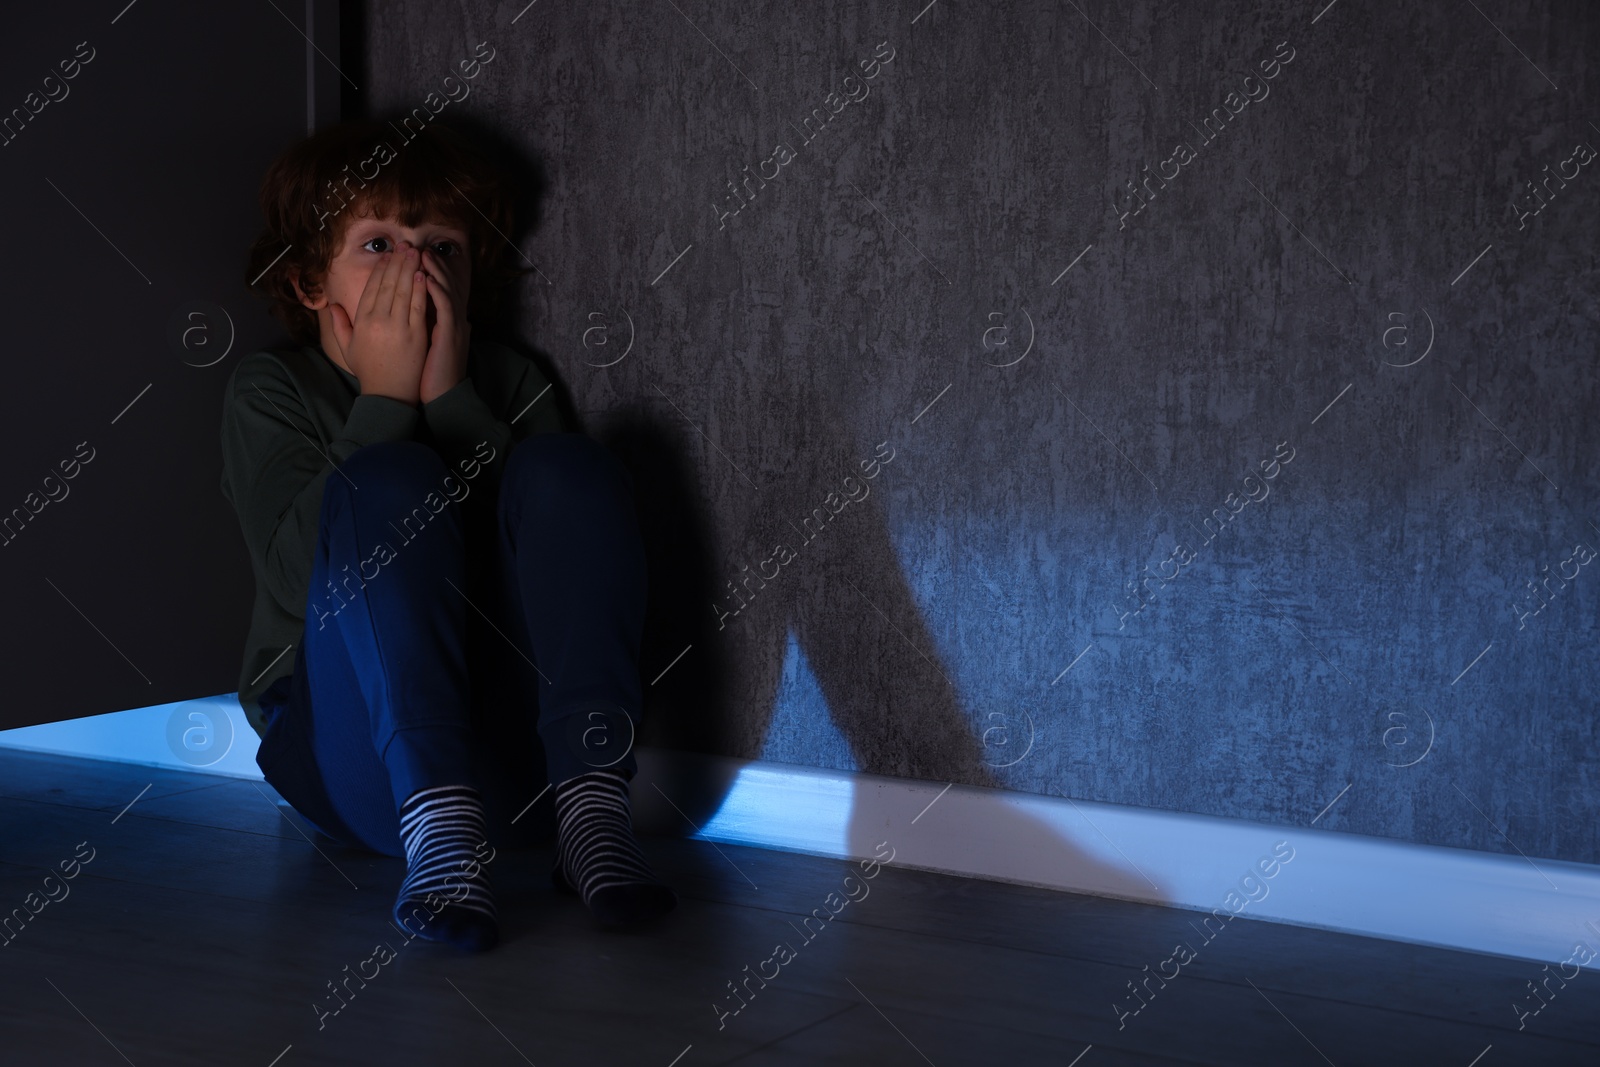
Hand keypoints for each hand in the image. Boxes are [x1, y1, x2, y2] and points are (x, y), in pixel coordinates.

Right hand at [329, 244, 429, 405]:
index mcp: (361, 322)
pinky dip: (420, 289)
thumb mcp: (348, 348)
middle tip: (405, 244)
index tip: (388, 255)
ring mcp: (397, 327)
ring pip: (403, 291)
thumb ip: (339, 325)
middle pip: (387, 284)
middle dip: (396, 262)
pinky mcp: (415, 335)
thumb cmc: (369, 372)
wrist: (388, 395)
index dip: (380, 269)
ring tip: (415, 252)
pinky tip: (423, 274)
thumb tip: (331, 305)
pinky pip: (417, 307)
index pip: (371, 288)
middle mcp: (377, 321)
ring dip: (409, 269)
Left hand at [417, 245, 470, 405]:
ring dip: (434, 270)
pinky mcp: (452, 334)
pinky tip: (428, 278)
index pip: (433, 289)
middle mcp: (451, 319)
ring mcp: (453, 326)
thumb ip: (416, 327)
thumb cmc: (427, 375)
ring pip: (446, 291)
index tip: (404, 258)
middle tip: (412, 247)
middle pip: (441, 283)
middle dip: (426, 264)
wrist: (443, 397)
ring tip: (420, 254)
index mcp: (443, 321)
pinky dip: (438, 291)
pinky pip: (446, 307)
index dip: (421, 271)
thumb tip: (408, 314)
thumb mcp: (422, 346)